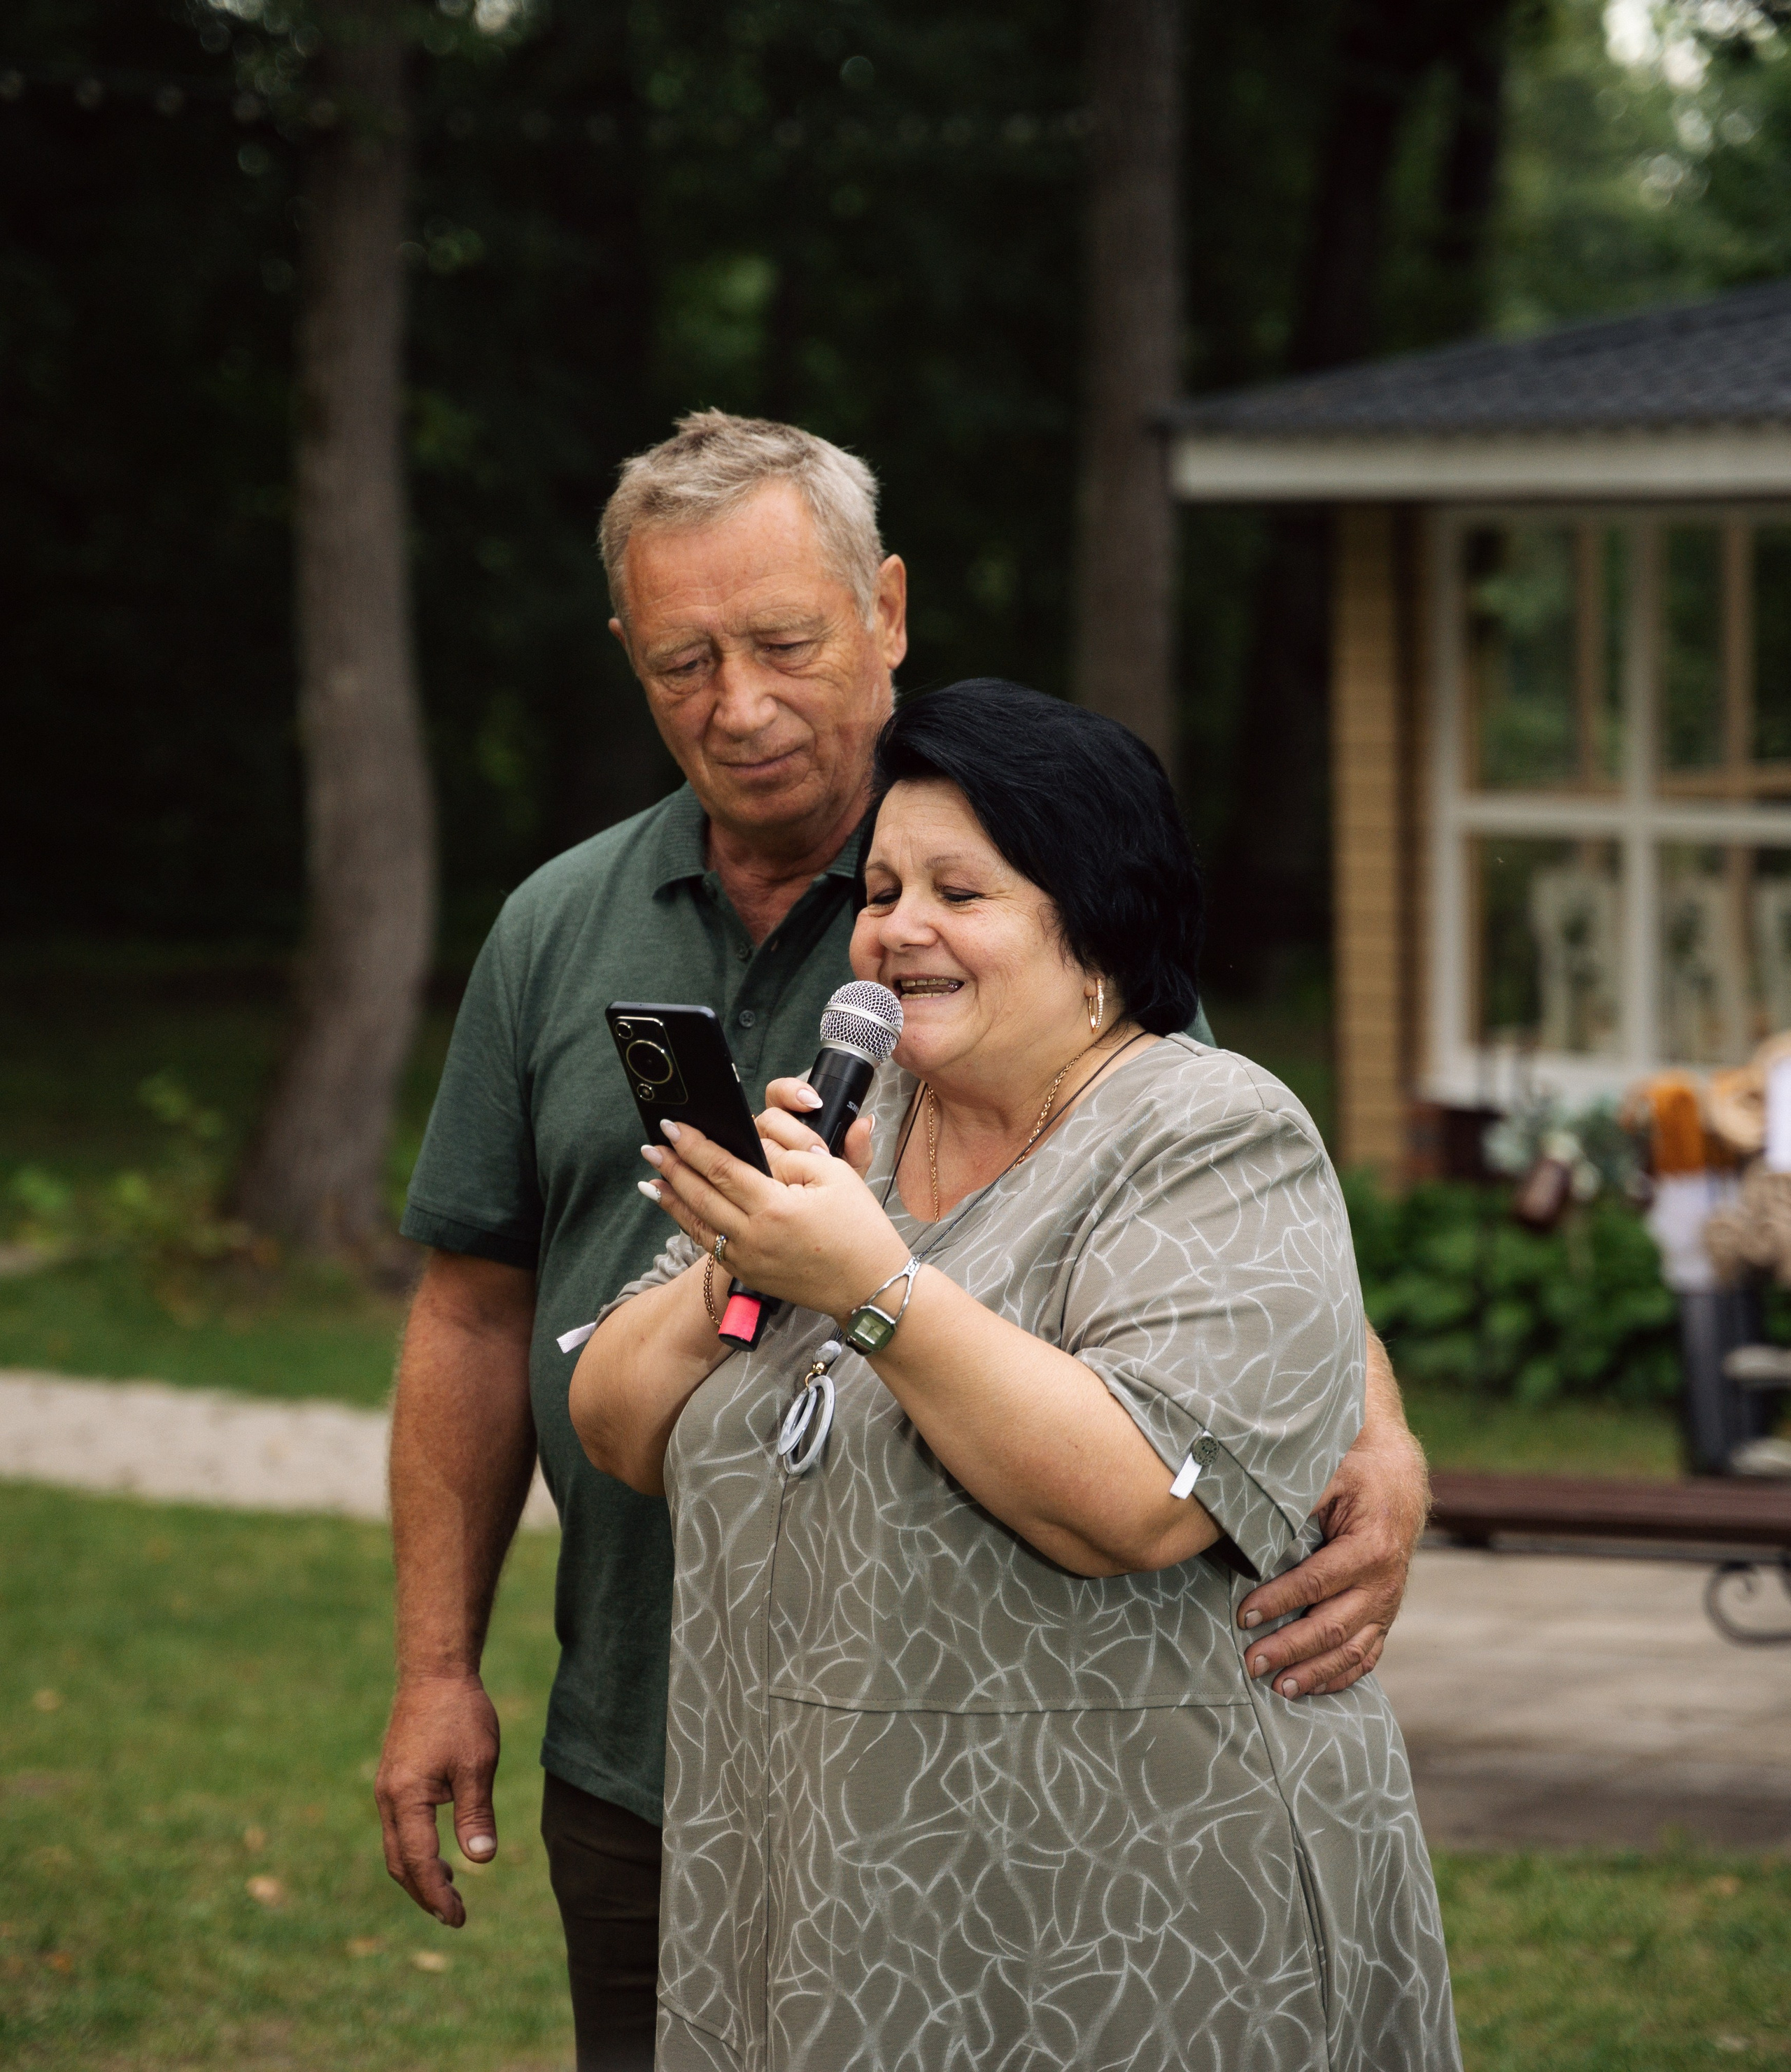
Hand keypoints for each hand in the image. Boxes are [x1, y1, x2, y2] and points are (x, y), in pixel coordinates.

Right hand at [375, 1674, 500, 1926]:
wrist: (435, 1672)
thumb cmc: (460, 1714)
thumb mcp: (477, 1764)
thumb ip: (476, 1814)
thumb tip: (482, 1861)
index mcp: (406, 1797)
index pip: (419, 1863)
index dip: (438, 1896)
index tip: (458, 1919)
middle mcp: (388, 1798)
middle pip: (400, 1863)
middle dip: (425, 1893)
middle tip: (455, 1915)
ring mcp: (387, 1789)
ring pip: (396, 1848)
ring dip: (419, 1874)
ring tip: (450, 1891)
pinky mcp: (393, 1780)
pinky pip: (399, 1828)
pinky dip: (416, 1850)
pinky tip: (440, 1853)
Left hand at [639, 1093, 904, 1320]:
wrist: (870, 1287)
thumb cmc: (859, 1229)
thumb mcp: (836, 1175)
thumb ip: (790, 1155)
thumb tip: (755, 1144)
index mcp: (775, 1208)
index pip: (722, 1168)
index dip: (694, 1145)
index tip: (674, 1126)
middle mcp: (754, 1237)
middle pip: (701, 1194)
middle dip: (673, 1167)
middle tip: (653, 1146)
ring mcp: (748, 1259)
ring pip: (697, 1222)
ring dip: (671, 1196)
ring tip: (652, 1175)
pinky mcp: (749, 1273)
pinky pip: (709, 1243)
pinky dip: (688, 1223)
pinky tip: (677, 1208)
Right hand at [758, 1076, 876, 1175]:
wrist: (824, 1217)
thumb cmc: (834, 1186)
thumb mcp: (852, 1165)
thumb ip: (859, 1145)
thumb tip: (865, 1123)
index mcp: (792, 1120)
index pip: (781, 1093)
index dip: (792, 1091)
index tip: (814, 1102)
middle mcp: (771, 1133)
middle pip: (770, 1117)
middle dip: (795, 1131)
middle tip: (816, 1148)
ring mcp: (758, 1153)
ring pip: (759, 1141)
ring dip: (784, 1152)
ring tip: (807, 1166)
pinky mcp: (752, 1174)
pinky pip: (750, 1168)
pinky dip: (765, 1171)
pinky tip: (784, 1179)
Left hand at [1234, 1420, 1428, 1697]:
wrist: (1398, 1474)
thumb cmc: (1356, 1469)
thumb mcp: (1330, 1471)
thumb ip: (1299, 1497)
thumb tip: (1256, 1522)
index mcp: (1370, 1547)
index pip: (1316, 1583)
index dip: (1279, 1601)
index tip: (1244, 1616)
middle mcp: (1384, 1582)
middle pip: (1333, 1626)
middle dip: (1290, 1647)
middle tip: (1252, 1662)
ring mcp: (1388, 1603)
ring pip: (1351, 1650)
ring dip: (1314, 1671)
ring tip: (1278, 1687)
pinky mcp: (1386, 1614)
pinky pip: (1368, 1654)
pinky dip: (1341, 1675)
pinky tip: (1313, 1688)